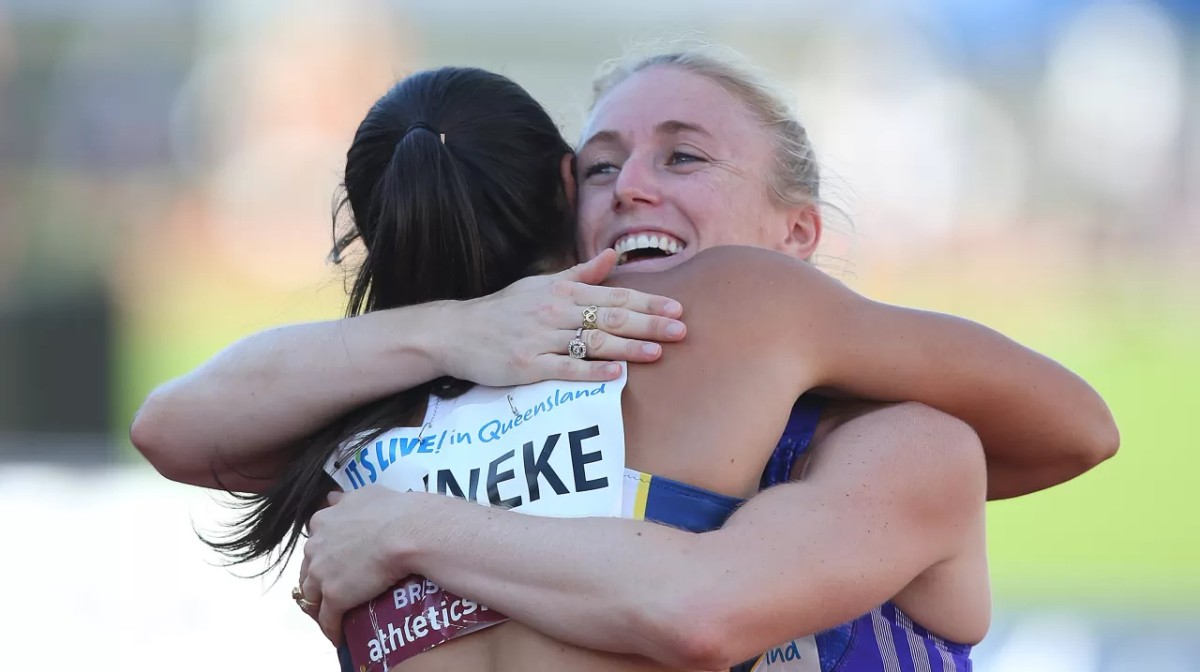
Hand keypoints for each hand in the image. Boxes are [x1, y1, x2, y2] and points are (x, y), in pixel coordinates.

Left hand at [298, 489, 420, 644]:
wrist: (407, 531)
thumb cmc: (392, 510)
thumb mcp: (365, 495)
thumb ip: (345, 499)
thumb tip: (334, 498)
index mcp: (323, 522)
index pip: (315, 544)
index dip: (323, 555)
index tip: (334, 562)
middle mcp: (315, 547)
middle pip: (307, 571)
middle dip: (316, 581)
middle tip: (333, 589)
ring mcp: (322, 573)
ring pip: (311, 597)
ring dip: (320, 607)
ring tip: (333, 615)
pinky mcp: (334, 596)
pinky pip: (327, 619)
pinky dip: (332, 629)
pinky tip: (339, 636)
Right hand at [435, 249, 685, 385]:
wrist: (457, 331)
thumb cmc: (504, 310)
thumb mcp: (541, 283)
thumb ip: (580, 273)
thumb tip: (612, 257)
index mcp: (562, 290)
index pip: (614, 296)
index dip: (648, 303)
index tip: (677, 309)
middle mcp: (555, 311)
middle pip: (610, 318)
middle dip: (648, 324)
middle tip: (680, 331)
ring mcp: (541, 338)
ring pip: (592, 342)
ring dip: (627, 348)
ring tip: (657, 353)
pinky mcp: (527, 365)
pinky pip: (564, 368)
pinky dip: (591, 371)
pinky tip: (615, 375)